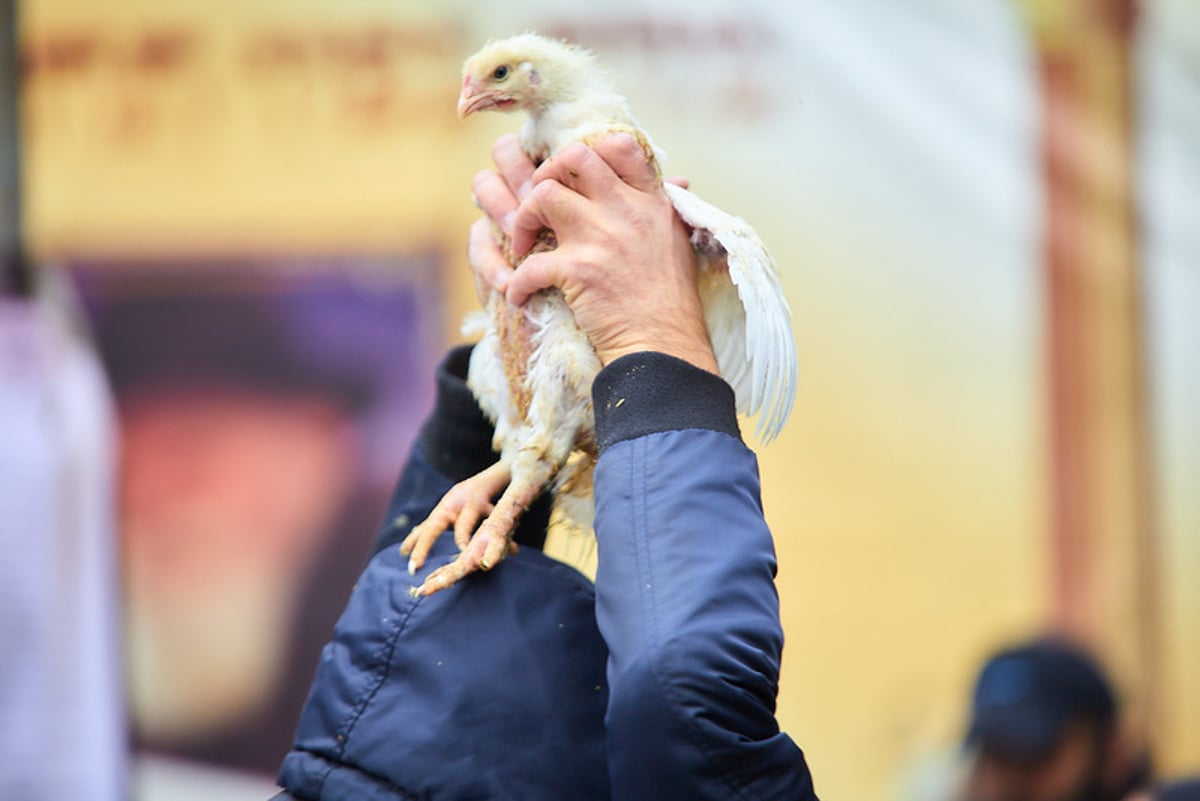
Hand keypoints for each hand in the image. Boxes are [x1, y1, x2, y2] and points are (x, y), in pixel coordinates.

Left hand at [470, 134, 714, 371]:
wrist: (664, 347)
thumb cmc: (672, 302)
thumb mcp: (678, 241)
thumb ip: (666, 208)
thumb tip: (676, 181)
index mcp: (650, 202)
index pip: (619, 145)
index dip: (589, 152)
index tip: (576, 178)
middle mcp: (626, 211)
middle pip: (573, 158)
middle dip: (547, 175)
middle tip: (540, 205)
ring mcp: (600, 237)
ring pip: (542, 196)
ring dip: (523, 220)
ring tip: (524, 245)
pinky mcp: (577, 270)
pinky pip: (529, 263)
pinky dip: (516, 284)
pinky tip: (519, 296)